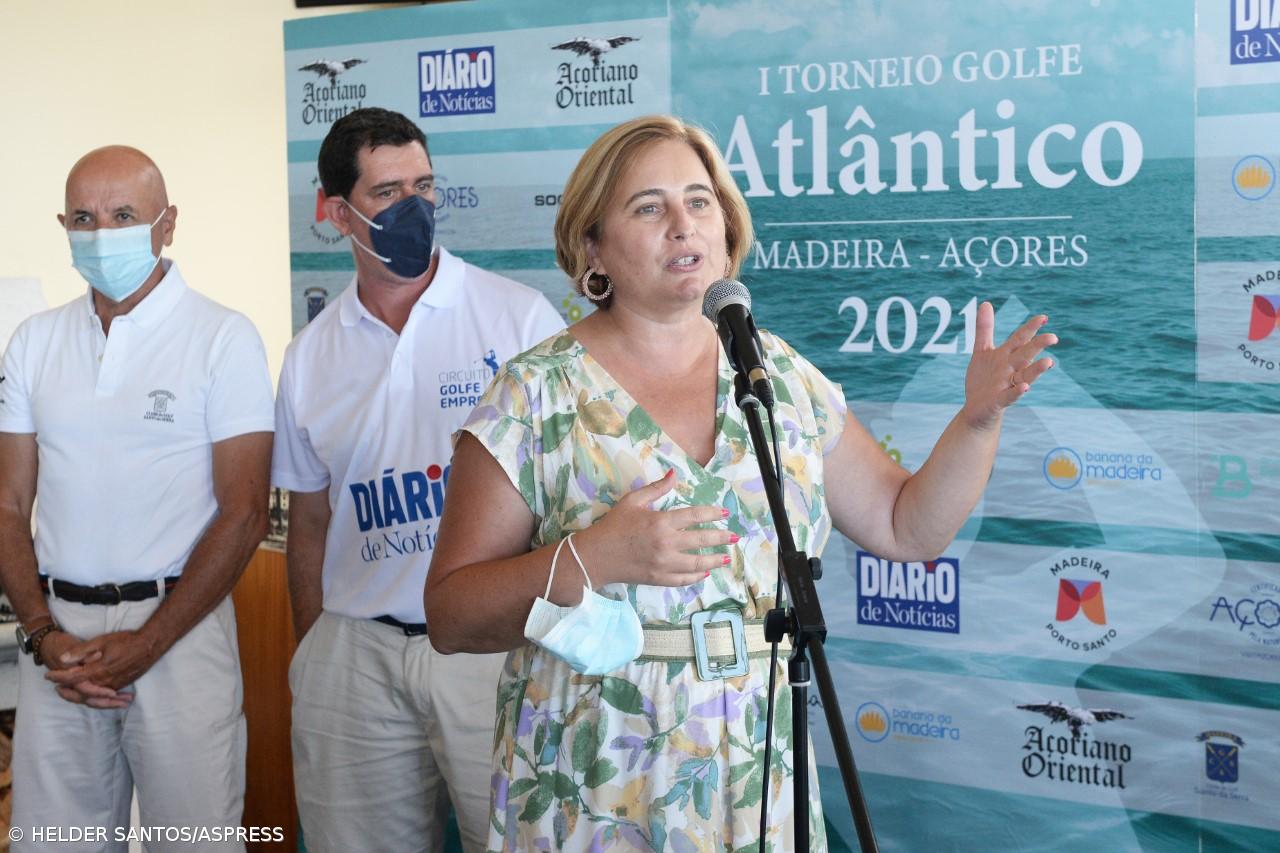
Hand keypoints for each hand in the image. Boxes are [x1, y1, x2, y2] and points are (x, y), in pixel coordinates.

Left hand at [45, 630, 159, 695]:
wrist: (149, 646)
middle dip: (66, 691)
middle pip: (80, 692)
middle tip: (56, 688)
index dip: (58, 677)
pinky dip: (93, 697)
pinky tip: (90, 694)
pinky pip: (103, 696)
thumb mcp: (102, 641)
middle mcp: (104, 682)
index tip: (48, 675)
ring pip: (92, 697)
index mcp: (97, 670)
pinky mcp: (121, 685)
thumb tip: (63, 659)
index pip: (72, 677)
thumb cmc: (126, 641)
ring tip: (68, 693)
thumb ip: (81, 651)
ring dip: (78, 696)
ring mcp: (113, 685)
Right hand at [579, 470, 733, 587]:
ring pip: (696, 563)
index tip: (724, 513)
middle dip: (721, 538)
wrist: (596, 556)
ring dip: (713, 560)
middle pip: (701, 540)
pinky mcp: (659, 579)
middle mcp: (666, 543)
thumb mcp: (632, 501)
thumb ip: (656, 488)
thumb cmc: (613, 525)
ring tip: (725, 558)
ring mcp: (664, 564)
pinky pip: (683, 579)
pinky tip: (704, 573)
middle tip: (734, 537)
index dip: (712, 513)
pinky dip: (696, 577)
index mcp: (661, 522)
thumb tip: (675, 474)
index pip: (695, 516)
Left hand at [961, 302, 1057, 430]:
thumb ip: (985, 329)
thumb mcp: (982, 351)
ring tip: (1049, 362)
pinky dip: (1017, 391)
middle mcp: (1011, 369)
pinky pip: (1010, 396)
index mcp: (1007, 355)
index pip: (1021, 339)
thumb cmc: (983, 379)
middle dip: (1038, 346)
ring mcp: (1007, 385)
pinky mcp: (1000, 400)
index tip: (1043, 317)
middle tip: (1053, 337)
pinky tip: (1024, 387)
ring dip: (1036, 370)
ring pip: (1025, 375)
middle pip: (1026, 355)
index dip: (1030, 329)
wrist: (976, 409)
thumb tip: (986, 303)